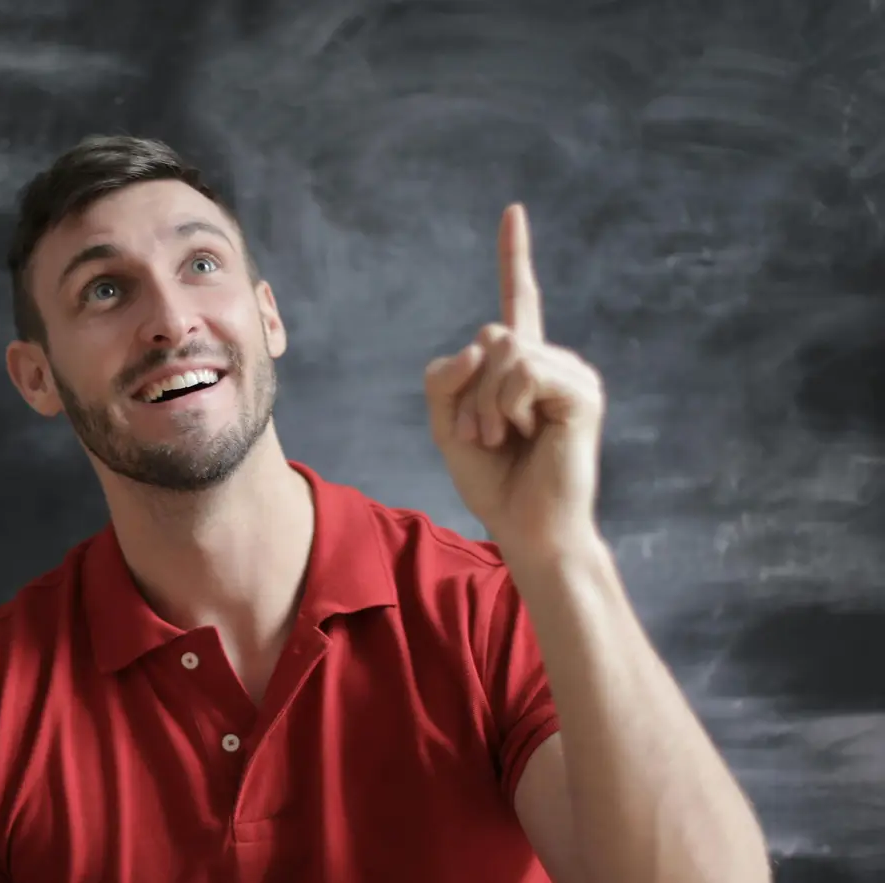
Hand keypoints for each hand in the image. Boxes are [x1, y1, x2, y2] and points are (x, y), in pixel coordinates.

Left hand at [423, 204, 605, 556]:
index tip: (512, 211)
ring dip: (485, 404)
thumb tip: (481, 342)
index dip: (513, 257)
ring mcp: (570, 374)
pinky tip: (526, 433)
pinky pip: (524, 371)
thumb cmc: (492, 481)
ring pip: (503, 351)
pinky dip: (507, 405)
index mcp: (521, 366)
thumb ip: (445, 378)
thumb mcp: (447, 425)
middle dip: (468, 392)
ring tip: (504, 439)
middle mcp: (550, 361)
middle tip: (484, 436)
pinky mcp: (581, 392)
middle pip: (489, 336)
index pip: (516, 301)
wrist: (527, 527)